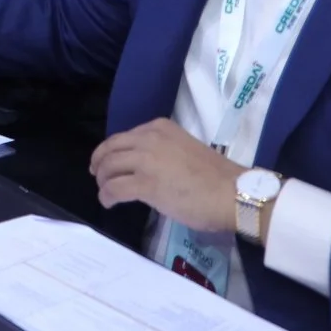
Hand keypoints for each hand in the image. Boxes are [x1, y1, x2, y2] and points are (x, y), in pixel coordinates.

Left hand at [88, 118, 245, 233]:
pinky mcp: (145, 184)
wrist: (233, 193)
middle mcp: (149, 138)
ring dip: (103, 181)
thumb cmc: (216, 177)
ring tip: (104, 191)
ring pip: (109, 167)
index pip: (125, 137)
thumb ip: (162, 152)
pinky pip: (114, 188)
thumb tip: (147, 167)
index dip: (111, 150)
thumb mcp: (184, 149)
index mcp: (160, 128)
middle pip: (111, 148)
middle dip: (100, 163)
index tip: (108, 160)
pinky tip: (108, 202)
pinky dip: (107, 195)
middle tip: (98, 175)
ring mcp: (146, 160)